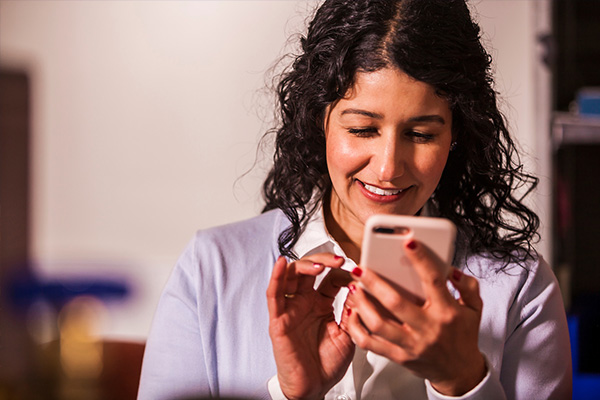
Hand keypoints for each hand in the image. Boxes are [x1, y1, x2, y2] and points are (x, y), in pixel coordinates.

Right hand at [267, 254, 354, 399]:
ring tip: (320, 265)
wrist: (313, 388)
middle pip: (308, 269)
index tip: (356, 271)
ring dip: (304, 265)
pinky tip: (281, 264)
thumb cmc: (327, 364)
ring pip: (290, 276)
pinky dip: (276, 277)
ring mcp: (290, 309)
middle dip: (323, 260)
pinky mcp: (278, 320)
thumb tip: (359, 288)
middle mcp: (304, 303)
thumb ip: (352, 311)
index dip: (341, 271)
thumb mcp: (348, 334)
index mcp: (320, 304)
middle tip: (339, 261)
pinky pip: (274, 295)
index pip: (329, 278)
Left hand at [344, 240, 485, 395]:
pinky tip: (352, 313)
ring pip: (379, 324)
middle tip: (360, 268)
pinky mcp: (399, 356)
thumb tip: (451, 269)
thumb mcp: (474, 308)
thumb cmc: (462, 335)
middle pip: (396, 303)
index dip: (421, 260)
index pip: (433, 282)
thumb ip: (467, 285)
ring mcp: (411, 344)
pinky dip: (357, 328)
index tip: (408, 243)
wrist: (459, 371)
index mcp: (446, 312)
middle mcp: (427, 328)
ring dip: (362, 304)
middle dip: (374, 282)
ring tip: (354, 288)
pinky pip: (371, 344)